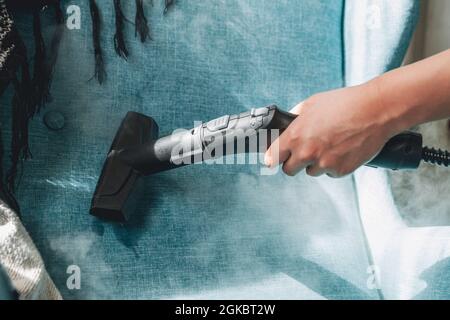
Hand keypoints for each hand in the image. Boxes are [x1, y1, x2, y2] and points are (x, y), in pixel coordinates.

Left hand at [265, 81, 399, 177]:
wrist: (376, 110)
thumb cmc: (344, 103)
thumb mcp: (312, 103)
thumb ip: (295, 118)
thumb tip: (286, 126)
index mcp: (296, 135)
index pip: (272, 158)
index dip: (273, 158)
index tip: (275, 158)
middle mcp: (307, 152)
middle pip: (288, 170)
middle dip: (294, 163)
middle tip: (304, 153)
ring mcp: (324, 163)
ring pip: (311, 171)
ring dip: (316, 163)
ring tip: (330, 145)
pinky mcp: (340, 171)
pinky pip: (330, 173)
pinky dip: (334, 165)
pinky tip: (343, 149)